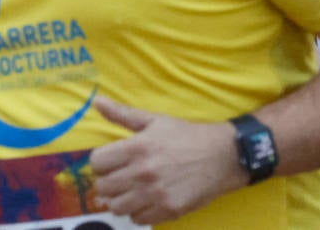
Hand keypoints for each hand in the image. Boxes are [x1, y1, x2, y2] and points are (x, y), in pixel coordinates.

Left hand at [90, 96, 244, 224]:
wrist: (223, 155)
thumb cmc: (187, 136)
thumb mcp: (156, 120)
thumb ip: (123, 113)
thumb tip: (97, 101)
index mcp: (137, 147)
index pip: (96, 163)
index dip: (102, 162)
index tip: (113, 161)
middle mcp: (142, 172)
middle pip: (103, 188)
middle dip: (110, 182)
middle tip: (124, 176)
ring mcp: (154, 194)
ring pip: (116, 207)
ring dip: (122, 199)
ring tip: (134, 190)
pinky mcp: (167, 210)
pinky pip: (137, 219)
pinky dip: (139, 211)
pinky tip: (149, 199)